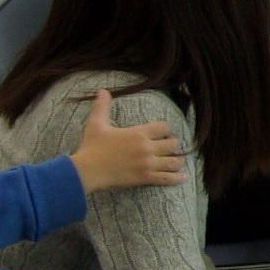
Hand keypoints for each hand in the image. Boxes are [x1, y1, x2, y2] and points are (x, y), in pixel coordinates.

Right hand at [69, 91, 188, 193]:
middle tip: (172, 146)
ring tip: (180, 160)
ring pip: (174, 162)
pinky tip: (182, 177)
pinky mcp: (145, 178)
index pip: (165, 127)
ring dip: (178, 160)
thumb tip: (102, 91)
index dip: (167, 129)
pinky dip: (176, 178)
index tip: (165, 133)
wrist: (87, 171)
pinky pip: (166, 178)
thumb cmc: (91, 147)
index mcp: (138, 133)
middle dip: (174, 144)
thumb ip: (103, 107)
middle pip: (173, 144)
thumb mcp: (96, 124)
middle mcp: (147, 148)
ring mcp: (147, 164)